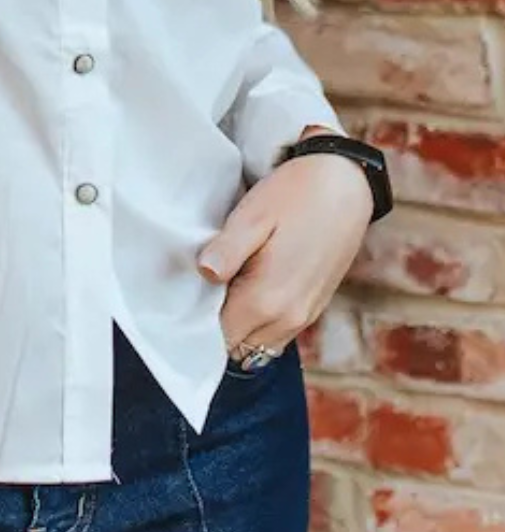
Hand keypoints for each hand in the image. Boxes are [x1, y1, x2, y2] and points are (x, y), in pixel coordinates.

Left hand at [197, 127, 373, 364]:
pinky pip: (277, 336)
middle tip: (203, 289)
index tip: (187, 296)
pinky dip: (260, 324)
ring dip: (239, 327)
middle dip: (217, 327)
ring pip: (258, 347)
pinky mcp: (314, 309)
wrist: (345, 184)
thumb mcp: (252, 216)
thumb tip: (204, 275)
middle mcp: (287, 319)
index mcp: (266, 300)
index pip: (218, 337)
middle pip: (237, 347)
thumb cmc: (294, 195)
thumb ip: (227, 251)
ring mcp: (304, 317)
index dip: (198, 321)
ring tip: (228, 287)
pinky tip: (251, 289)